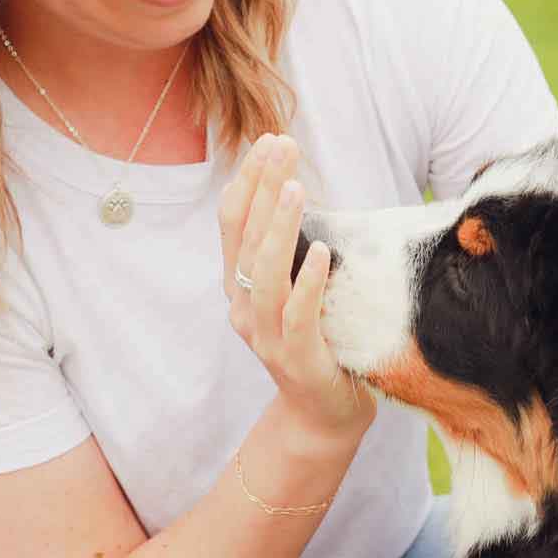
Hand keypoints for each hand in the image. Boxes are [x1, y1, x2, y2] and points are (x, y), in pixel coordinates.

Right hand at [219, 134, 375, 441]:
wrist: (324, 414)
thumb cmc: (319, 340)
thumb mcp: (300, 287)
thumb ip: (294, 249)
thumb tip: (304, 190)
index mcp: (239, 287)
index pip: (232, 223)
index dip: (247, 181)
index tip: (269, 142)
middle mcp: (243, 308)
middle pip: (244, 239)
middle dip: (261, 188)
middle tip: (281, 146)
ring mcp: (266, 336)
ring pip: (264, 274)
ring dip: (278, 227)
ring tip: (296, 187)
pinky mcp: (295, 359)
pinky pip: (298, 315)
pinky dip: (308, 281)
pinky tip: (321, 251)